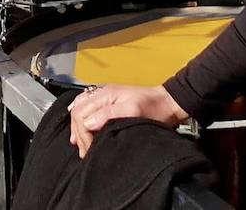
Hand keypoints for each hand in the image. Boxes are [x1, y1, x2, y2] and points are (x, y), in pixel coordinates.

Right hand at [68, 84, 186, 158]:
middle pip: (78, 111)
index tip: (89, 149)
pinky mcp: (109, 103)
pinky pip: (88, 108)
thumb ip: (108, 114)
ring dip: (78, 127)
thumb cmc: (153, 107)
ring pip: (81, 110)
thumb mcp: (133, 110)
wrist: (167, 103)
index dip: (82, 133)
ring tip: (80, 144)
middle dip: (78, 132)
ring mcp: (105, 98)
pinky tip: (82, 128)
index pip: (81, 113)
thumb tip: (87, 124)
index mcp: (106, 94)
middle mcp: (102, 94)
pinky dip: (82, 120)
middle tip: (85, 151)